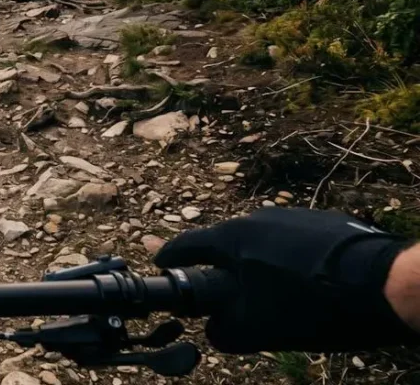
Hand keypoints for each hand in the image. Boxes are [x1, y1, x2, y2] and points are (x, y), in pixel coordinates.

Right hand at [155, 208, 416, 353]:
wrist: (385, 283)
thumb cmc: (313, 305)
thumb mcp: (260, 329)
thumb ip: (224, 330)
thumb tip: (214, 329)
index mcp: (234, 238)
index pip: (187, 246)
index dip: (170, 259)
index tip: (161, 267)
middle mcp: (259, 217)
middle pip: (227, 246)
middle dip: (223, 271)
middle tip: (229, 299)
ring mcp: (294, 216)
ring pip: (262, 245)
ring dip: (260, 268)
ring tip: (277, 299)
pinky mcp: (325, 222)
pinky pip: (293, 243)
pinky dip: (290, 263)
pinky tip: (308, 288)